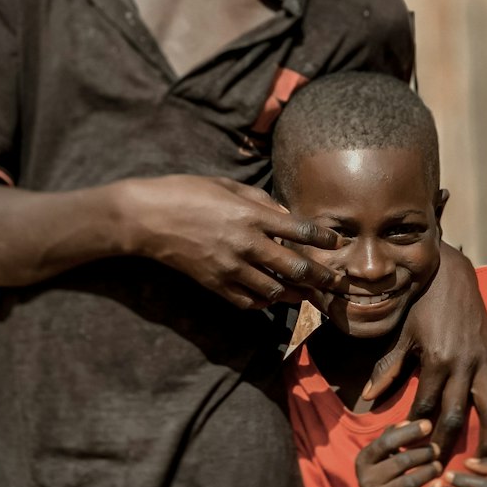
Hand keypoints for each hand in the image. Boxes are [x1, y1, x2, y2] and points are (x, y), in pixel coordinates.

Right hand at [123, 174, 344, 308]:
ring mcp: (230, 268)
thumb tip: (285, 214)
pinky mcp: (215, 284)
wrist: (147, 219)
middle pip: (297, 267)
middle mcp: (246, 244)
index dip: (324, 240)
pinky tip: (271, 297)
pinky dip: (264, 301)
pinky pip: (249, 301)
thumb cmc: (186, 192)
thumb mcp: (226, 185)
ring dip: (297, 293)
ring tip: (311, 294)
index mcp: (250, 216)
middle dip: (323, 277)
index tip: (338, 244)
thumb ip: (260, 200)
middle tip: (340, 284)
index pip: (300, 231)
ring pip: (276, 290)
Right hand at [356, 420, 441, 486]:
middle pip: (401, 462)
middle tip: (437, 449)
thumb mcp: (381, 456)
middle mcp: (367, 480)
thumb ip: (392, 437)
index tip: (428, 424)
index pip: (386, 442)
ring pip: (409, 483)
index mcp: (364, 460)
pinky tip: (440, 486)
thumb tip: (409, 421)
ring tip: (438, 465)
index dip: (409, 432)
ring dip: (428, 471)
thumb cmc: (383, 476)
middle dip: (423, 453)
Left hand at [362, 244, 486, 457]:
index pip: (426, 406)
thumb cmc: (421, 303)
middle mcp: (464, 364)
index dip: (416, 431)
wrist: (450, 276)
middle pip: (457, 415)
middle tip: (441, 469)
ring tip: (486, 464)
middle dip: (447, 443)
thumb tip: (369, 397)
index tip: (410, 451)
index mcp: (437, 360)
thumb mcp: (403, 334)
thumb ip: (389, 367)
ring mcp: (484, 360)